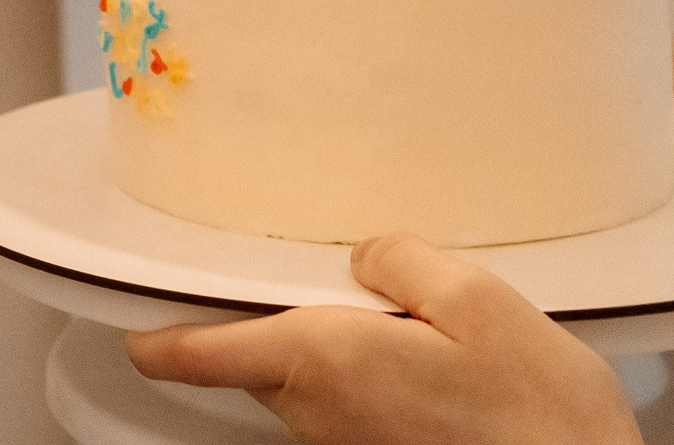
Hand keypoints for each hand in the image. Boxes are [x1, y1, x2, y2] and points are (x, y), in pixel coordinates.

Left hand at [126, 234, 641, 444]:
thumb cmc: (542, 420)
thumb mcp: (480, 303)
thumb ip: (402, 261)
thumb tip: (364, 255)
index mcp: (322, 362)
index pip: (197, 353)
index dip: (157, 333)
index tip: (131, 314)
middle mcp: (316, 416)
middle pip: (258, 358)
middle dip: (281, 316)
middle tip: (333, 278)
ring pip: (306, 385)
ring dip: (333, 351)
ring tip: (406, 324)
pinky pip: (348, 412)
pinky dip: (369, 383)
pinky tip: (430, 369)